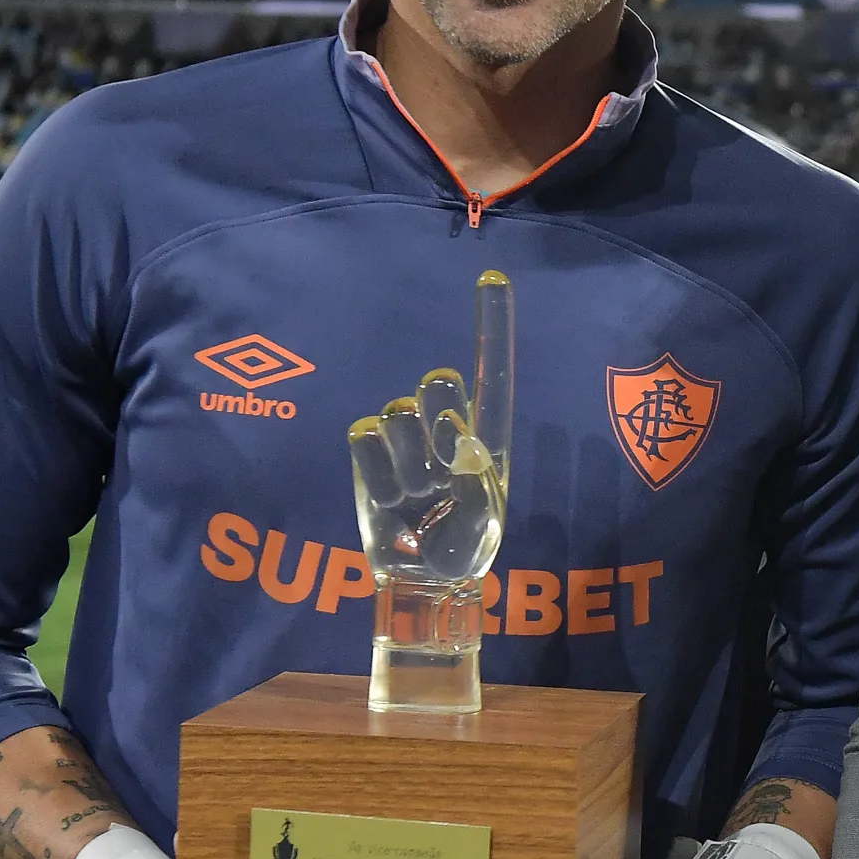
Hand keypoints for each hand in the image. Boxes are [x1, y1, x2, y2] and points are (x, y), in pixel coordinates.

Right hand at [350, 271, 511, 590]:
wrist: (422, 582)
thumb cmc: (462, 549)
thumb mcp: (484, 524)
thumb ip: (478, 484)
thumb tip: (456, 437)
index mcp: (485, 435)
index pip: (490, 375)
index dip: (492, 326)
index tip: (493, 276)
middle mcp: (444, 427)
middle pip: (436, 384)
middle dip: (438, 416)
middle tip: (441, 465)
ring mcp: (405, 440)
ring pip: (399, 416)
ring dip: (409, 465)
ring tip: (418, 499)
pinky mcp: (371, 457)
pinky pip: (365, 436)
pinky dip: (379, 472)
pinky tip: (395, 501)